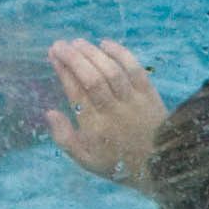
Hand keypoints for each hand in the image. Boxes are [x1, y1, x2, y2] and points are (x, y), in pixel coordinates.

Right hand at [43, 38, 167, 187]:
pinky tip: (105, 43)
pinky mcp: (149, 94)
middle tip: (60, 45)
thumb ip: (65, 138)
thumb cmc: (117, 162)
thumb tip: (50, 113)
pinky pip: (135, 70)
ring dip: (93, 54)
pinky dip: (121, 54)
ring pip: (112, 72)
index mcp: (95, 127)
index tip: (53, 55)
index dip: (63, 71)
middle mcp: (113, 112)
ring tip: (78, 42)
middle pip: (92, 79)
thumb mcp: (86, 159)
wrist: (159, 166)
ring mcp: (133, 101)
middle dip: (74, 59)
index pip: (76, 93)